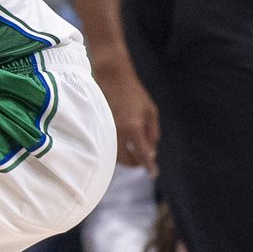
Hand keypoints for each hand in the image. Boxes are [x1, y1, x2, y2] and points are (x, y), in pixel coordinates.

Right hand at [94, 54, 157, 174]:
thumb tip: (150, 153)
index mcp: (134, 127)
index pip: (143, 154)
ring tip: (134, 153)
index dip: (149, 166)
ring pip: (115, 156)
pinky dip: (116, 150)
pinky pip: (107, 147)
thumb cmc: (134, 93)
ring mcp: (106, 130)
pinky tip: (122, 145)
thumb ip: (152, 133)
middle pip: (127, 159)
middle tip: (144, 161)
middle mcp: (118, 132)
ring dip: (125, 158)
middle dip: (137, 163)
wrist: (111, 78)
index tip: (154, 173)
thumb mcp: (151, 111)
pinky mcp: (98, 128)